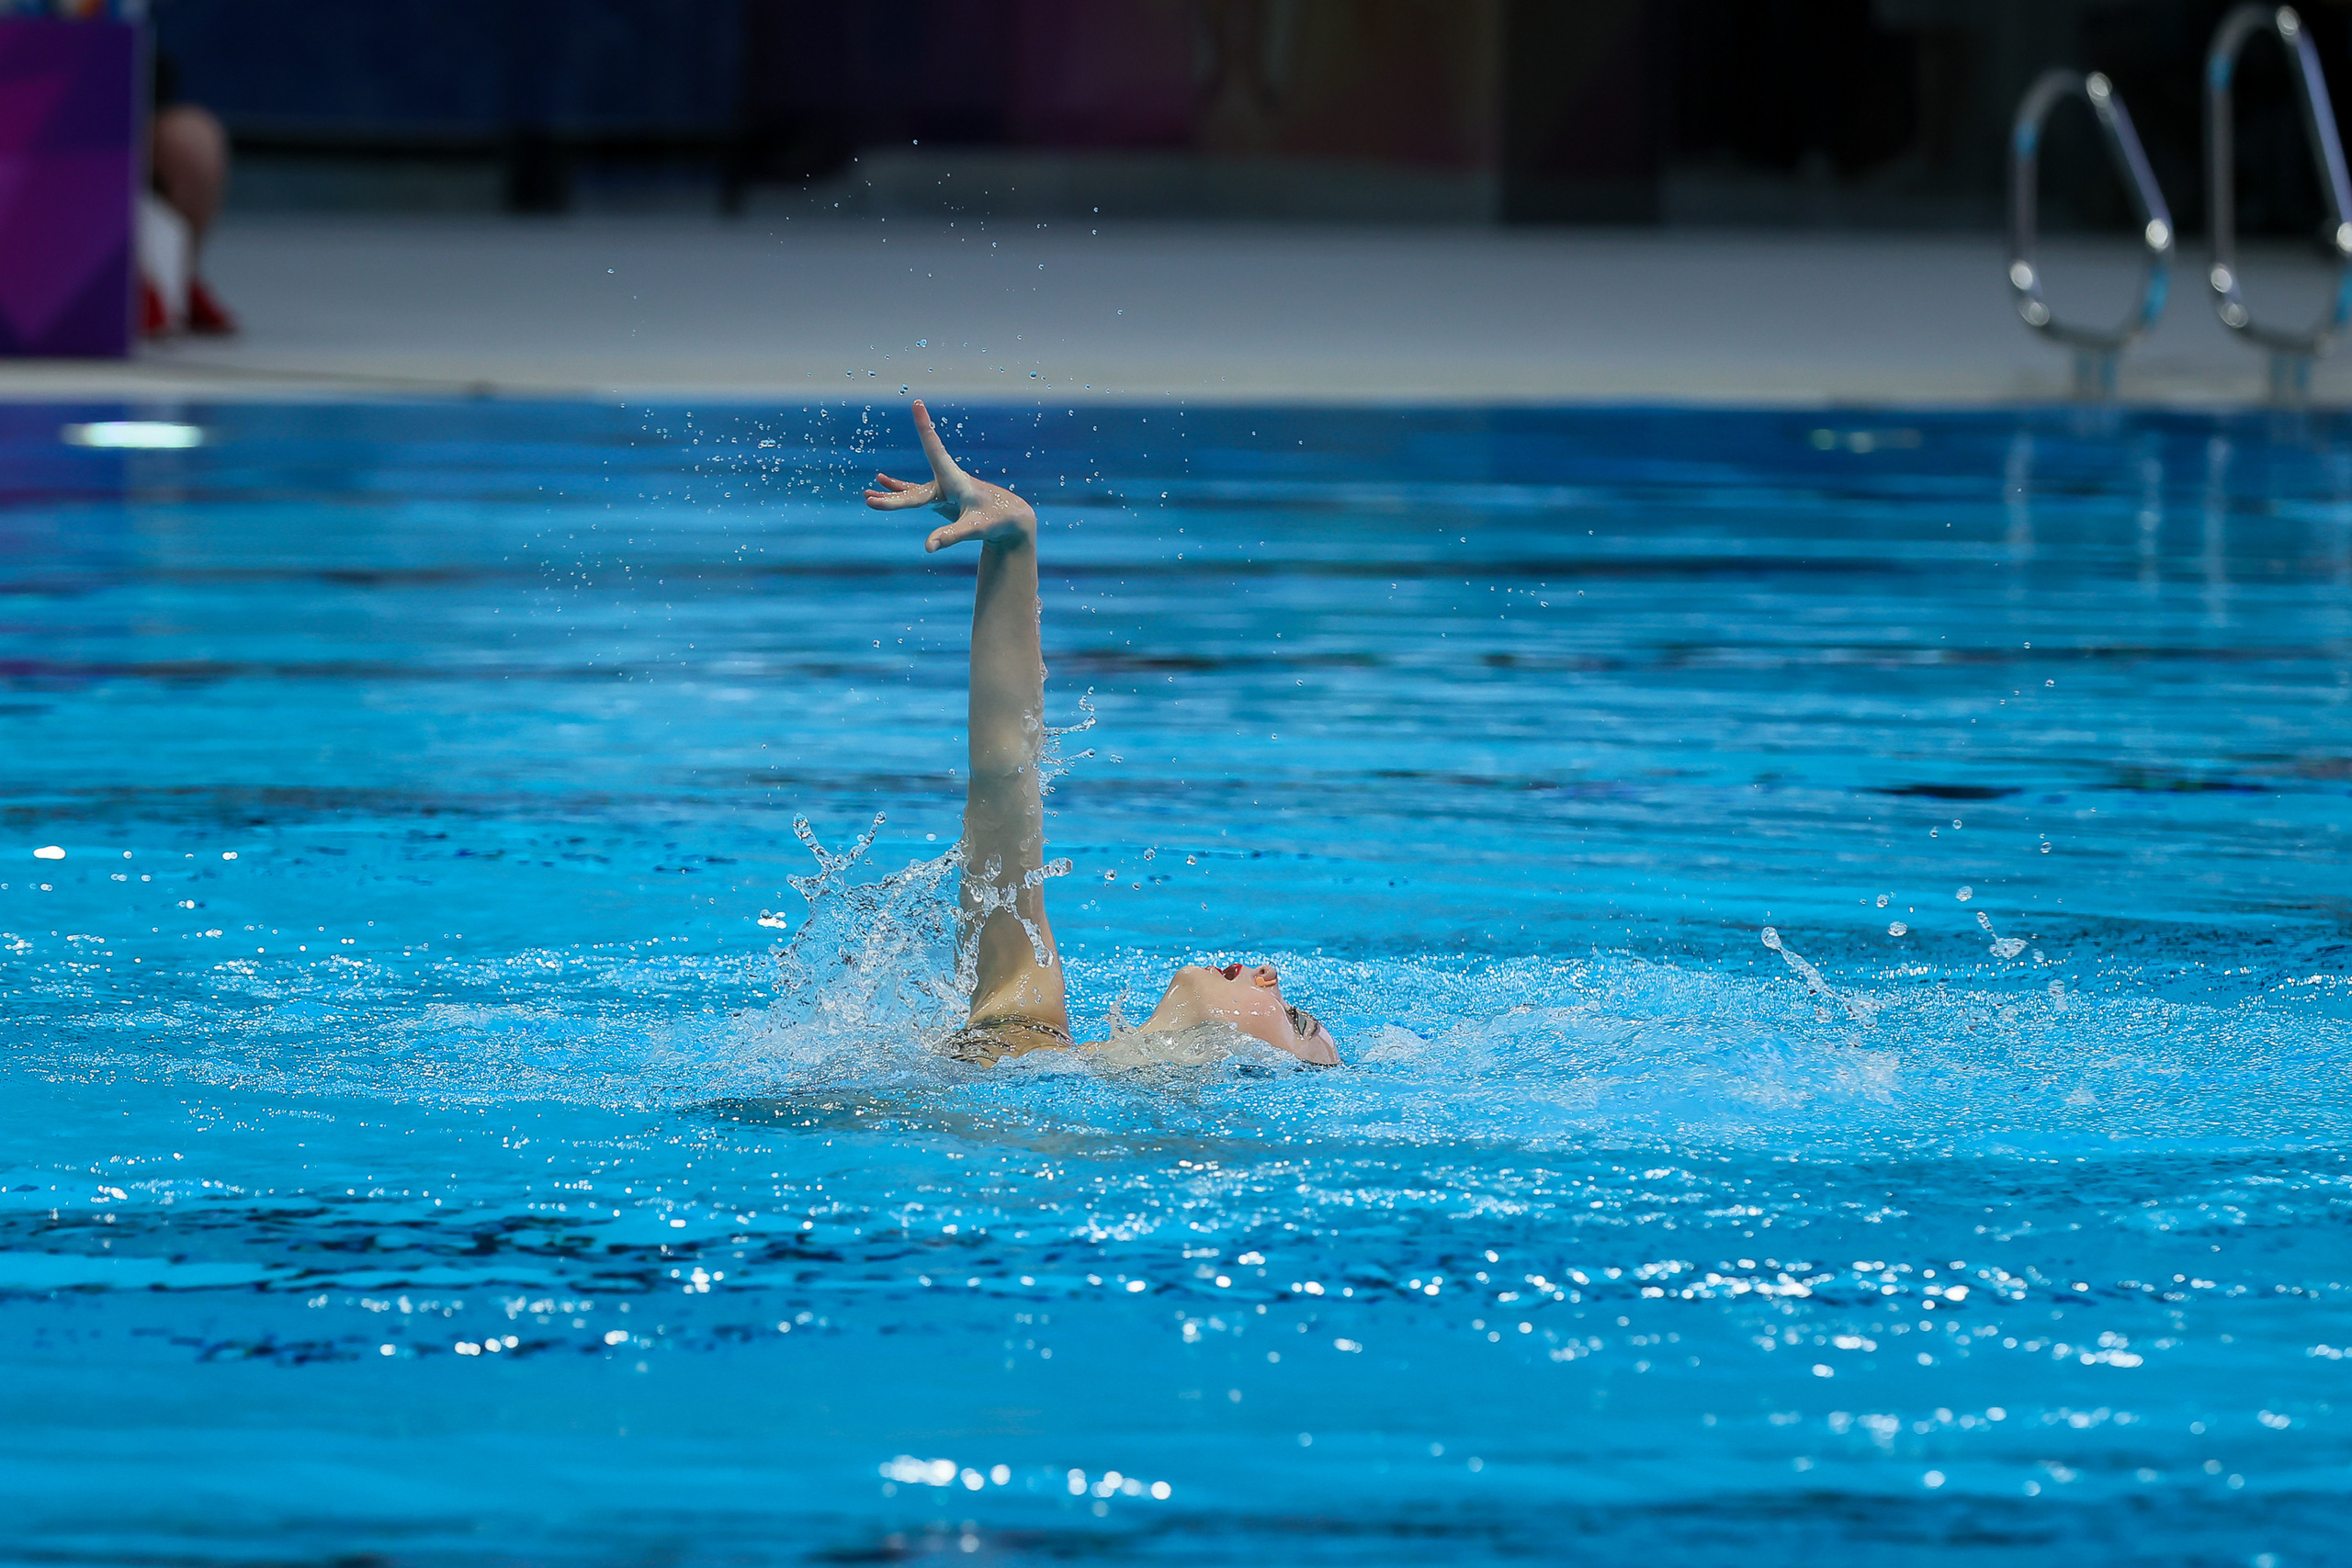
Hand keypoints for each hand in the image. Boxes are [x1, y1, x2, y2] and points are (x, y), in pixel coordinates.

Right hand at [863, 400, 1035, 551]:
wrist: (1008, 518)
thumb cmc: (995, 519)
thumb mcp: (975, 529)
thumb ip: (951, 536)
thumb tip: (928, 547)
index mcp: (955, 479)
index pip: (935, 450)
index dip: (925, 428)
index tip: (917, 404)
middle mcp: (945, 480)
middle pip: (914, 491)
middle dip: (893, 497)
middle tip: (870, 501)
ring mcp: (940, 489)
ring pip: (911, 494)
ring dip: (890, 496)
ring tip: (868, 495)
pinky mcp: (939, 497)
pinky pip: (913, 494)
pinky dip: (897, 492)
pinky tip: (880, 487)